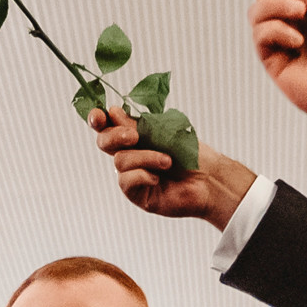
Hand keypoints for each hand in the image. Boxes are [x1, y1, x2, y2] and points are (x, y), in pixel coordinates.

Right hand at [89, 109, 256, 230]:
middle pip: (104, 142)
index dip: (98, 120)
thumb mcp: (162, 132)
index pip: (109, 126)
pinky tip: (158, 178)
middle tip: (135, 136)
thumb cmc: (189, 153)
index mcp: (135, 136)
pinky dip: (143, 175)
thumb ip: (136, 124)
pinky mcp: (136, 194)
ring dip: (146, 157)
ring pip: (120, 161)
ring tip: (167, 162)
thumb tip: (112, 112)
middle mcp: (130, 155)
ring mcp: (132, 175)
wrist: (208, 178)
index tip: (99, 115)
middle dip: (114, 136)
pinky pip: (126, 180)